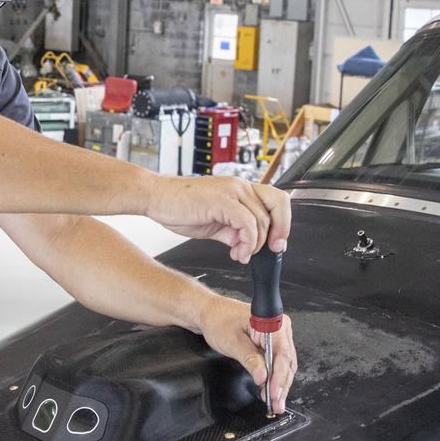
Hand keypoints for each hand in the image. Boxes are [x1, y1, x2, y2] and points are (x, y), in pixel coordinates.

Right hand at [146, 176, 291, 263]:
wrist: (156, 198)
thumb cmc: (179, 207)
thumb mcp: (213, 222)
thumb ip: (232, 231)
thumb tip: (246, 245)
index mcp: (240, 189)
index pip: (276, 200)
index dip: (283, 222)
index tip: (276, 244)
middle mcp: (239, 186)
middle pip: (278, 206)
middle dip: (277, 233)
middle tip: (269, 251)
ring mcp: (232, 191)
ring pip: (262, 219)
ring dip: (255, 244)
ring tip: (240, 254)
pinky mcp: (221, 201)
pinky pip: (247, 223)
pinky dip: (247, 242)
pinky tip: (236, 251)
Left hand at [196, 295, 296, 413]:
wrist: (210, 313)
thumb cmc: (219, 320)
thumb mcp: (232, 342)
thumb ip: (250, 360)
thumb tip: (263, 376)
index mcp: (271, 322)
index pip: (282, 354)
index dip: (279, 376)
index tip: (274, 393)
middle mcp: (279, 327)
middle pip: (287, 361)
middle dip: (282, 385)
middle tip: (276, 403)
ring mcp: (277, 334)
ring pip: (285, 364)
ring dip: (280, 383)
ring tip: (275, 401)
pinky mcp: (272, 342)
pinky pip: (278, 361)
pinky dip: (275, 376)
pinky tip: (271, 389)